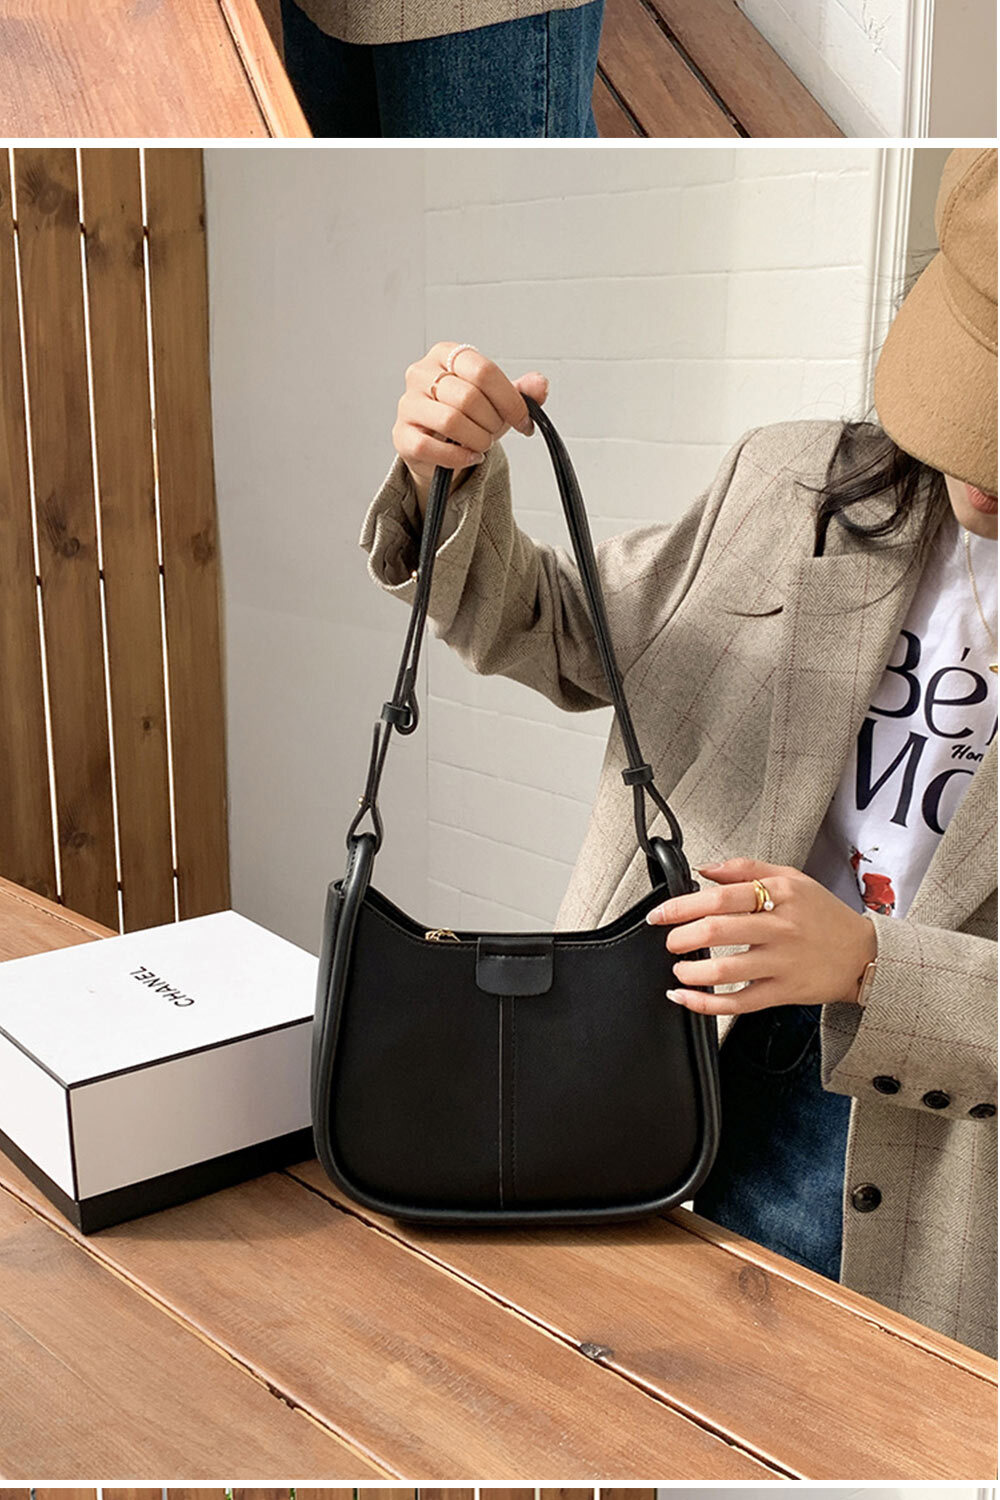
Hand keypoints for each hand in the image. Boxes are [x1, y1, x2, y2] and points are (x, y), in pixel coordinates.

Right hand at [393, 342, 548, 510]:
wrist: (441, 447)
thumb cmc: (468, 418)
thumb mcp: (498, 401)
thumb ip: (521, 392)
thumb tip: (539, 384)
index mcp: (446, 354)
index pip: (483, 371)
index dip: (510, 400)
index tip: (523, 420)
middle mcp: (421, 373)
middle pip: (469, 397)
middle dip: (492, 422)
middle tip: (495, 432)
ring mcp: (408, 404)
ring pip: (451, 421)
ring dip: (477, 439)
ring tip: (482, 444)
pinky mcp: (402, 434)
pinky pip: (431, 447)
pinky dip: (458, 456)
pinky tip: (470, 456)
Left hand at [646, 857, 877, 1015]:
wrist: (863, 954)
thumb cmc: (824, 915)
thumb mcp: (791, 878)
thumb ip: (745, 869)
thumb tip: (705, 868)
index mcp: (779, 895)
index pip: (720, 897)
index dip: (682, 905)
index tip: (661, 914)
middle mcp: (780, 928)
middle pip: (718, 930)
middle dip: (682, 936)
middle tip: (670, 941)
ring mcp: (782, 963)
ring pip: (726, 970)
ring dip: (691, 971)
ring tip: (679, 969)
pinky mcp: (784, 992)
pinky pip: (739, 1002)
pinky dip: (707, 1004)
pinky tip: (687, 998)